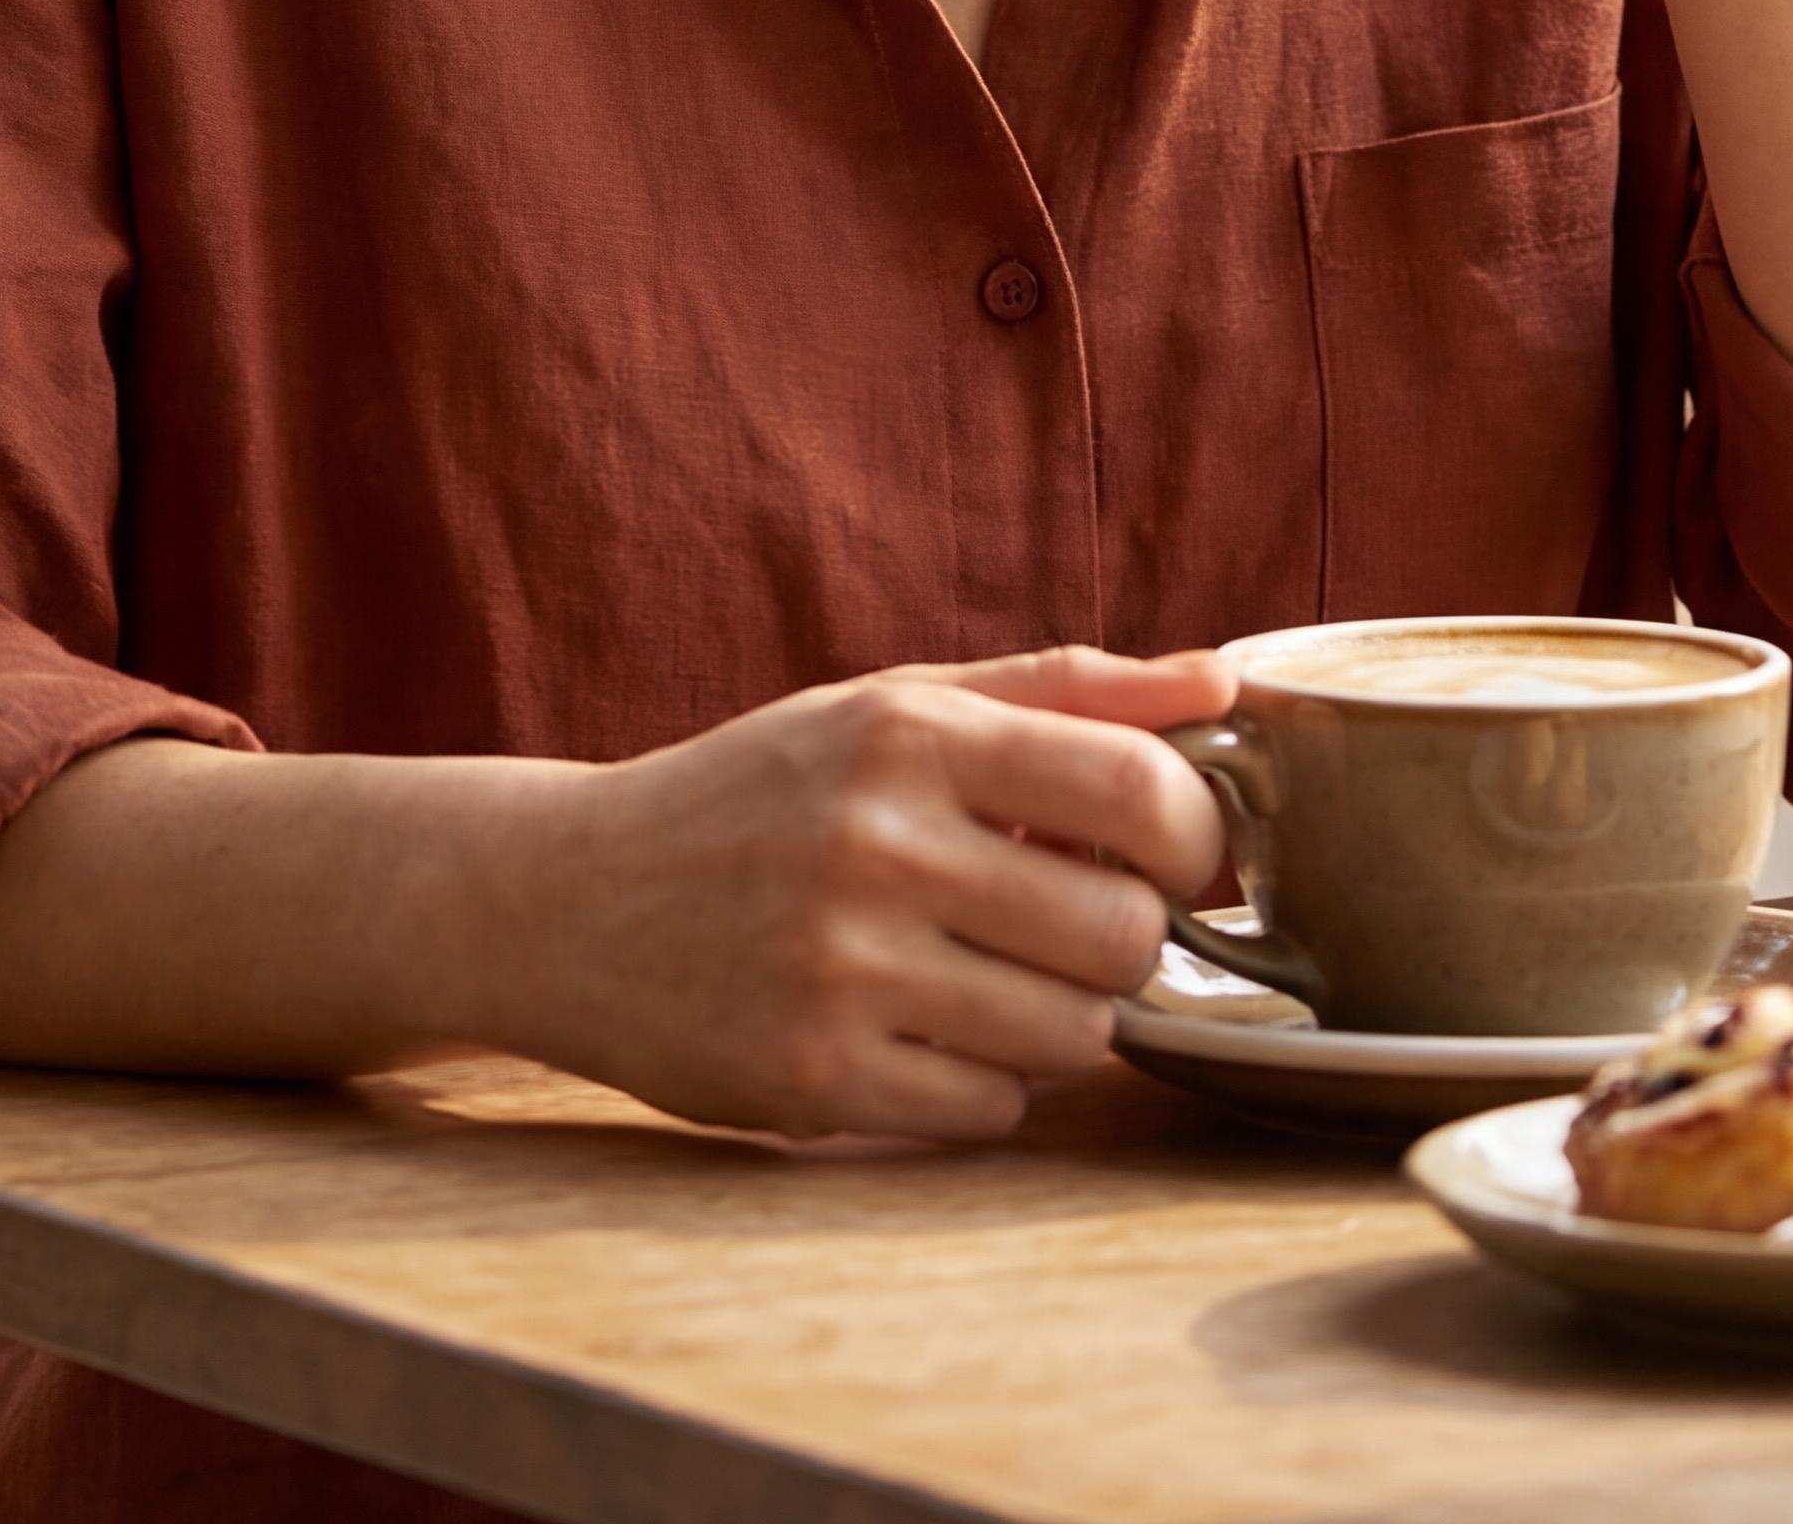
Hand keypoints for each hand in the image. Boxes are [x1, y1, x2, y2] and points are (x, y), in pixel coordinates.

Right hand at [510, 644, 1231, 1142]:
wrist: (567, 897)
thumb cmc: (761, 792)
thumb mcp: (892, 705)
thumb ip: (1065, 690)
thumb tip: (1225, 682)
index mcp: (909, 734)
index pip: (1137, 789)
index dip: (1194, 837)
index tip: (1176, 858)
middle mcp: (876, 843)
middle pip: (1122, 933)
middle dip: (1128, 943)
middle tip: (1076, 929)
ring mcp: (841, 969)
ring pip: (1070, 1037)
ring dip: (1060, 1021)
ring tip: (995, 979)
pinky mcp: (812, 1079)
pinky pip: (989, 1111)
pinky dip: (985, 1087)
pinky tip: (924, 1034)